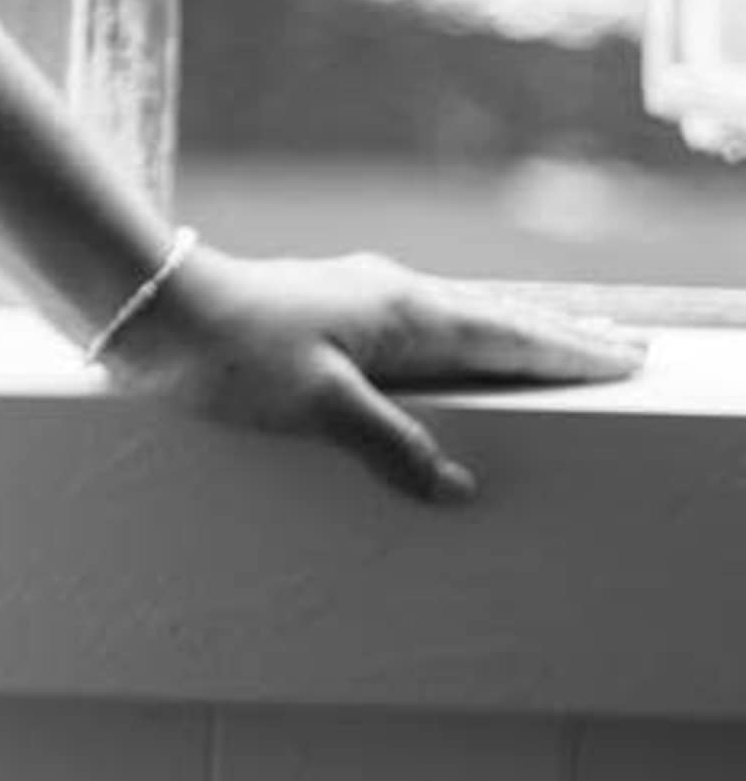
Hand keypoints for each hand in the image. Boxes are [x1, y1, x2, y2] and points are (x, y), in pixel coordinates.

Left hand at [99, 235, 650, 506]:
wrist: (154, 307)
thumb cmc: (232, 353)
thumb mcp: (317, 408)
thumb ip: (390, 447)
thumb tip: (455, 487)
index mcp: (405, 313)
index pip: (510, 335)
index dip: (569, 354)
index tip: (626, 360)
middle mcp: (392, 294)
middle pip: (497, 319)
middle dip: (557, 340)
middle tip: (619, 352)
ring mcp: (360, 296)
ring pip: (459, 318)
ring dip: (511, 335)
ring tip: (550, 351)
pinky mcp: (329, 309)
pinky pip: (421, 326)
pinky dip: (461, 339)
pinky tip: (449, 352)